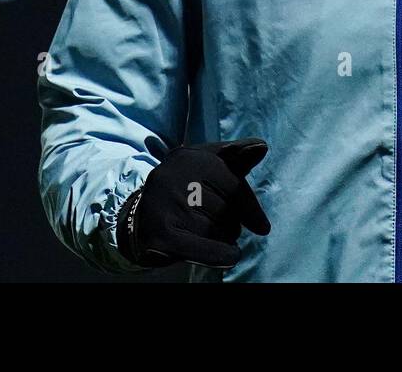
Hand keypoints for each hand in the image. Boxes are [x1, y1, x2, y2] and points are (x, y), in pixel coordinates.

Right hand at [117, 137, 271, 268]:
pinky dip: (221, 255)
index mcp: (188, 156)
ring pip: (216, 229)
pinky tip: (231, 256)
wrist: (138, 222)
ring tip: (204, 234)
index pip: (233, 183)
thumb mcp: (208, 170)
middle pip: (225, 208)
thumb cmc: (184, 193)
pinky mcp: (160, 234)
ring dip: (220, 238)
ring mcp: (164, 204)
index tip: (263, 227)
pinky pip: (205, 248)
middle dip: (229, 223)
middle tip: (215, 226)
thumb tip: (262, 146)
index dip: (250, 208)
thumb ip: (236, 158)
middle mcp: (172, 175)